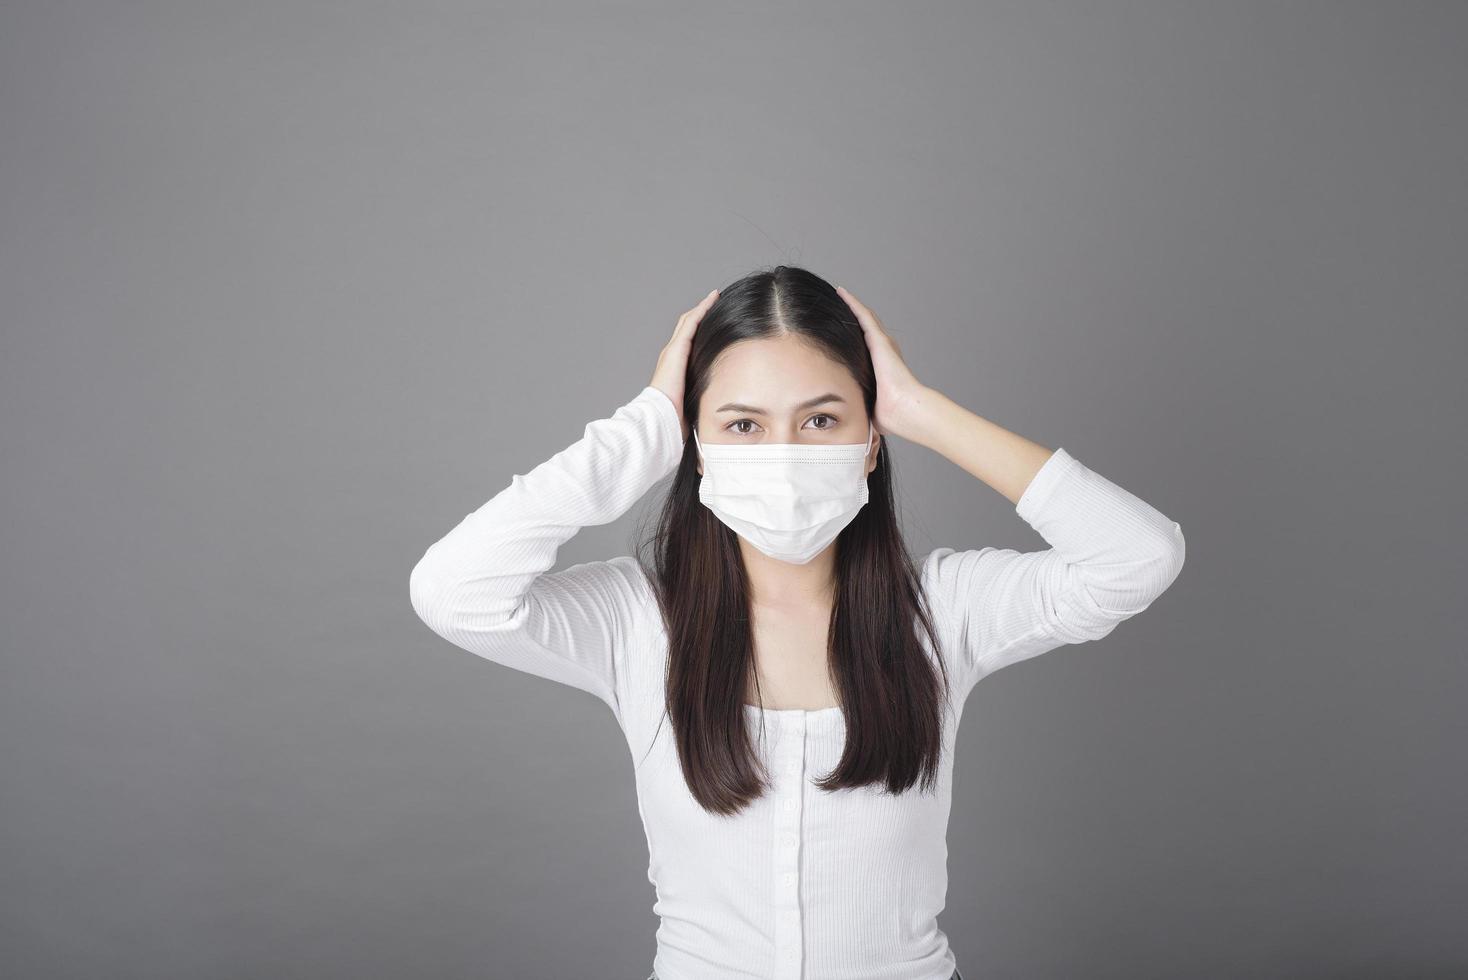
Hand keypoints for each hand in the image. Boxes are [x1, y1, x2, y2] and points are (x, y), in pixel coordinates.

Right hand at [650, 287, 718, 439]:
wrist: (660, 416)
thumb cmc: (674, 417)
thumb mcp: (691, 402)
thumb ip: (700, 398)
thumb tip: (716, 407)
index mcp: (675, 367)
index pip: (687, 342)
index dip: (699, 329)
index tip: (712, 321)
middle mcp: (672, 355)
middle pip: (687, 327)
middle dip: (700, 313)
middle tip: (715, 302)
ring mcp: (673, 350)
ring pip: (689, 321)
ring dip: (702, 308)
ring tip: (715, 297)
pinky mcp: (678, 348)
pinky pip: (691, 322)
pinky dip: (702, 309)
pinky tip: (712, 300)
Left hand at [835, 284, 930, 440]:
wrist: (904, 410)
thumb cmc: (890, 414)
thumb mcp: (868, 406)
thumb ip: (860, 404)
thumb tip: (849, 417)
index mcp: (880, 366)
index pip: (863, 347)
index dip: (853, 336)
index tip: (839, 330)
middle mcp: (883, 351)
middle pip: (863, 328)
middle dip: (850, 316)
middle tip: (835, 304)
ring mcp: (882, 344)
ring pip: (863, 318)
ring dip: (850, 305)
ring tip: (836, 293)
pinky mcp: (879, 340)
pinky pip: (863, 315)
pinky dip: (852, 303)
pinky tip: (841, 292)